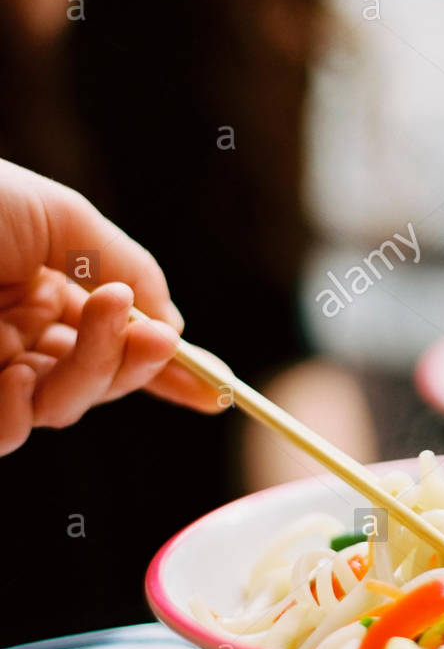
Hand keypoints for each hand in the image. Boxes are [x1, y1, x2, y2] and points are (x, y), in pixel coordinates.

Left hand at [0, 159, 221, 453]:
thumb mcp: (65, 219)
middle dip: (137, 361)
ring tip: (92, 321)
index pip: (115, 338)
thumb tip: (176, 328)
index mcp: (43, 284)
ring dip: (93, 374)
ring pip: (64, 405)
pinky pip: (7, 429)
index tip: (217, 387)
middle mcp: (17, 331)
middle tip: (156, 335)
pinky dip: (24, 411)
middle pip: (100, 377)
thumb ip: (130, 270)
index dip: (166, 364)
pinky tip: (17, 377)